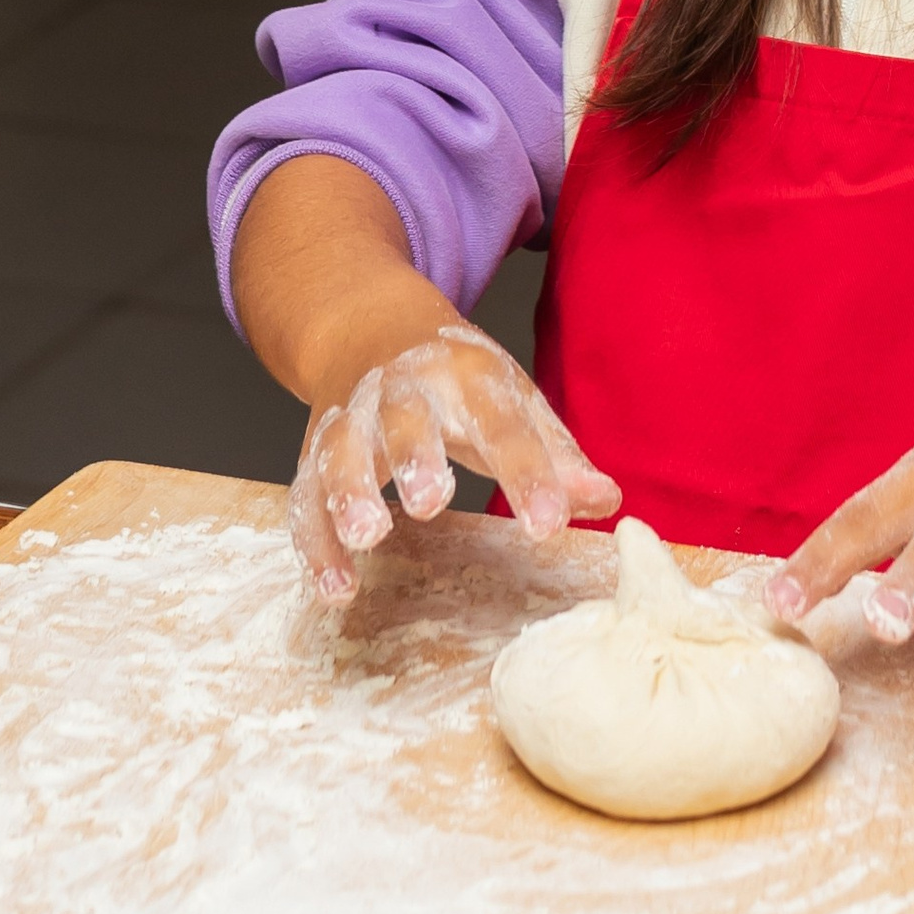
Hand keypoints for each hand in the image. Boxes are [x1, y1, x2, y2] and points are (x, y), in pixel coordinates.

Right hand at [288, 324, 620, 599]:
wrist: (369, 325)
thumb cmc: (456, 380)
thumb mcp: (512, 400)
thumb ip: (555, 455)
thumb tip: (607, 502)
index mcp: (467, 376)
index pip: (502, 424)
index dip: (527, 474)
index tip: (549, 525)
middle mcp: (404, 389)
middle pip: (408, 419)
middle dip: (416, 457)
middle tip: (429, 503)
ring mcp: (353, 416)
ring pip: (343, 449)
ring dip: (350, 491)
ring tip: (365, 536)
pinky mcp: (314, 447)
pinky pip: (306, 493)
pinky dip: (314, 541)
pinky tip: (336, 588)